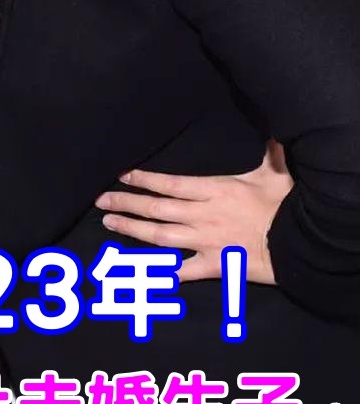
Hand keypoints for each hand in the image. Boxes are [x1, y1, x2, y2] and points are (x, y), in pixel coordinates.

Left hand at [94, 140, 291, 282]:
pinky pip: (181, 271)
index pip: (170, 183)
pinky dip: (161, 272)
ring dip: (132, 230)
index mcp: (214, 190)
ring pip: (159, 237)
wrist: (301, 246)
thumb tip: (273, 131)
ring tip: (109, 225)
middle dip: (126, 204)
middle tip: (102, 202)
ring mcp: (205, 242)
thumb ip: (269, 152)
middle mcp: (202, 215)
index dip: (144, 179)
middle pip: (156, 209)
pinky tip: (139, 272)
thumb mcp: (276, 174)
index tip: (123, 176)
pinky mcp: (213, 266)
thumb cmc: (286, 208)